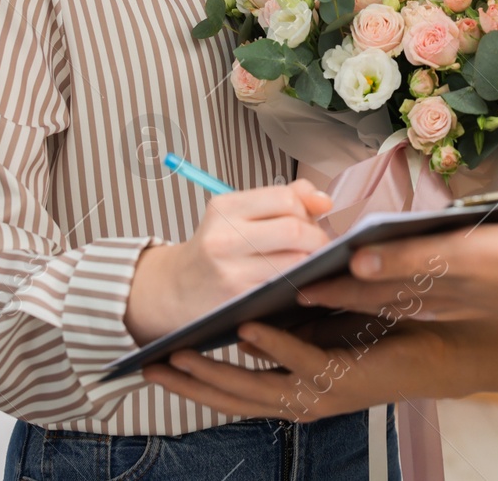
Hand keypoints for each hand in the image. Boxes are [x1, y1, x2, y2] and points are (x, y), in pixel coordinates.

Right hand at [126, 179, 332, 342]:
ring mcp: (230, 270)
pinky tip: (294, 281)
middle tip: (320, 246)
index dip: (309, 209)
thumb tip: (322, 200)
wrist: (174, 290)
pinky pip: (285, 286)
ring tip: (307, 263)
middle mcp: (224, 236)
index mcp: (226, 207)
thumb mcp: (237, 215)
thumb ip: (282, 200)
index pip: (285, 197)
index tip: (314, 220)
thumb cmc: (214, 249)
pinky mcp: (239, 299)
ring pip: (295, 260)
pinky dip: (299, 282)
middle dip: (318, 238)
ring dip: (312, 262)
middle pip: (294, 229)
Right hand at [145, 317, 451, 419]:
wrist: (442, 347)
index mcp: (297, 392)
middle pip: (235, 398)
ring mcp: (324, 392)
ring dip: (219, 371)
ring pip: (259, 387)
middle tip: (151, 366)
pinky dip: (271, 346)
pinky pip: (301, 361)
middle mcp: (305, 401)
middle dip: (191, 384)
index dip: (195, 383)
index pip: (235, 394)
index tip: (157, 365)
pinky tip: (244, 330)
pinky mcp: (346, 376)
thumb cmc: (384, 334)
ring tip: (184, 353)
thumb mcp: (323, 332)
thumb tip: (243, 328)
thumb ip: (287, 333)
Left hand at [299, 223, 497, 325]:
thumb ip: (411, 259)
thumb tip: (357, 261)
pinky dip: (389, 288)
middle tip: (294, 293)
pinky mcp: (465, 294)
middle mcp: (431, 299)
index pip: (362, 289)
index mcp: (426, 288)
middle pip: (370, 297)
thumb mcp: (465, 254)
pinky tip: (386, 280)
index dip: (326, 287)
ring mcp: (449, 300)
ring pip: (390, 298)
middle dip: (334, 296)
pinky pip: (414, 296)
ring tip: (328, 284)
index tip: (291, 286)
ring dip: (358, 292)